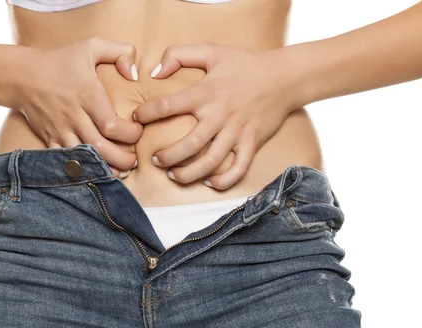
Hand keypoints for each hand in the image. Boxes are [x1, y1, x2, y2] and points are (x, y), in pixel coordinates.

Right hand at [11, 37, 141, 177]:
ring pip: (84, 160)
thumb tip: (134, 75)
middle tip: (134, 160)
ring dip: (104, 169)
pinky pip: (66, 162)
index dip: (130, 134)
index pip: (111, 124)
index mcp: (87, 95)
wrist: (22, 76)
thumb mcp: (91, 46)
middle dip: (122, 159)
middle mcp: (74, 116)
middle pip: (100, 148)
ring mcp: (60, 130)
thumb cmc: (60, 60)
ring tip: (121, 171)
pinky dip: (82, 171)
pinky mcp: (50, 139)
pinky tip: (96, 174)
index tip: (137, 131)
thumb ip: (120, 52)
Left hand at [132, 44, 297, 188]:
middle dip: (168, 156)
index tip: (136, 119)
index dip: (147, 113)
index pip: (168, 105)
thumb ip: (179, 55)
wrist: (285, 76)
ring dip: (190, 173)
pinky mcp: (253, 142)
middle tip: (156, 160)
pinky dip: (224, 180)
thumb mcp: (211, 51)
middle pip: (190, 144)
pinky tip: (210, 182)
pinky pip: (239, 168)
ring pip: (211, 161)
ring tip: (174, 175)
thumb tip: (155, 72)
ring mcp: (238, 131)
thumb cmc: (244, 64)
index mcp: (206, 92)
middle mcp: (220, 115)